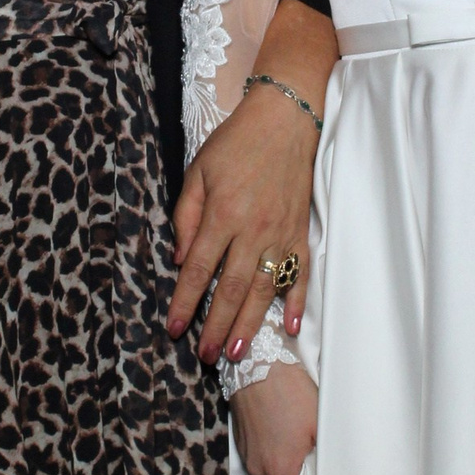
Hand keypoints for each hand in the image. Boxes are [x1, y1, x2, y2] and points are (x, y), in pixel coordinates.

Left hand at [168, 0, 334, 365]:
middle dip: (216, 326)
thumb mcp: (198, 170)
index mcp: (222, 214)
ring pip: (264, 289)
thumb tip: (180, 259)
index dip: (185, 302)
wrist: (285, 119)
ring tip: (237, 351)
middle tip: (205, 355)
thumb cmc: (236, 142)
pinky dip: (297, 301)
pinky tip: (291, 327)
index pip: (199, 269)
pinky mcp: (301, 233)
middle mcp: (253, 230)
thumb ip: (186, 215)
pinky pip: (300, 274)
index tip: (173, 328)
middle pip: (231, 288)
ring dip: (250, 323)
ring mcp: (281, 234)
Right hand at [231, 362, 318, 474]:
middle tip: (313, 444)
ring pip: (274, 466)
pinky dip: (273, 444)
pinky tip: (282, 424)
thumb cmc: (290, 392)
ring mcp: (247, 456)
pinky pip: (262, 452)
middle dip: (302, 467)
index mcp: (280, 472)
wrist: (257, 363)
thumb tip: (335, 473)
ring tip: (297, 431)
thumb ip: (326, 458)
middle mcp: (258, 470)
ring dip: (287, 455)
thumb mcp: (320, 425)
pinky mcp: (241, 442)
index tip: (324, 470)